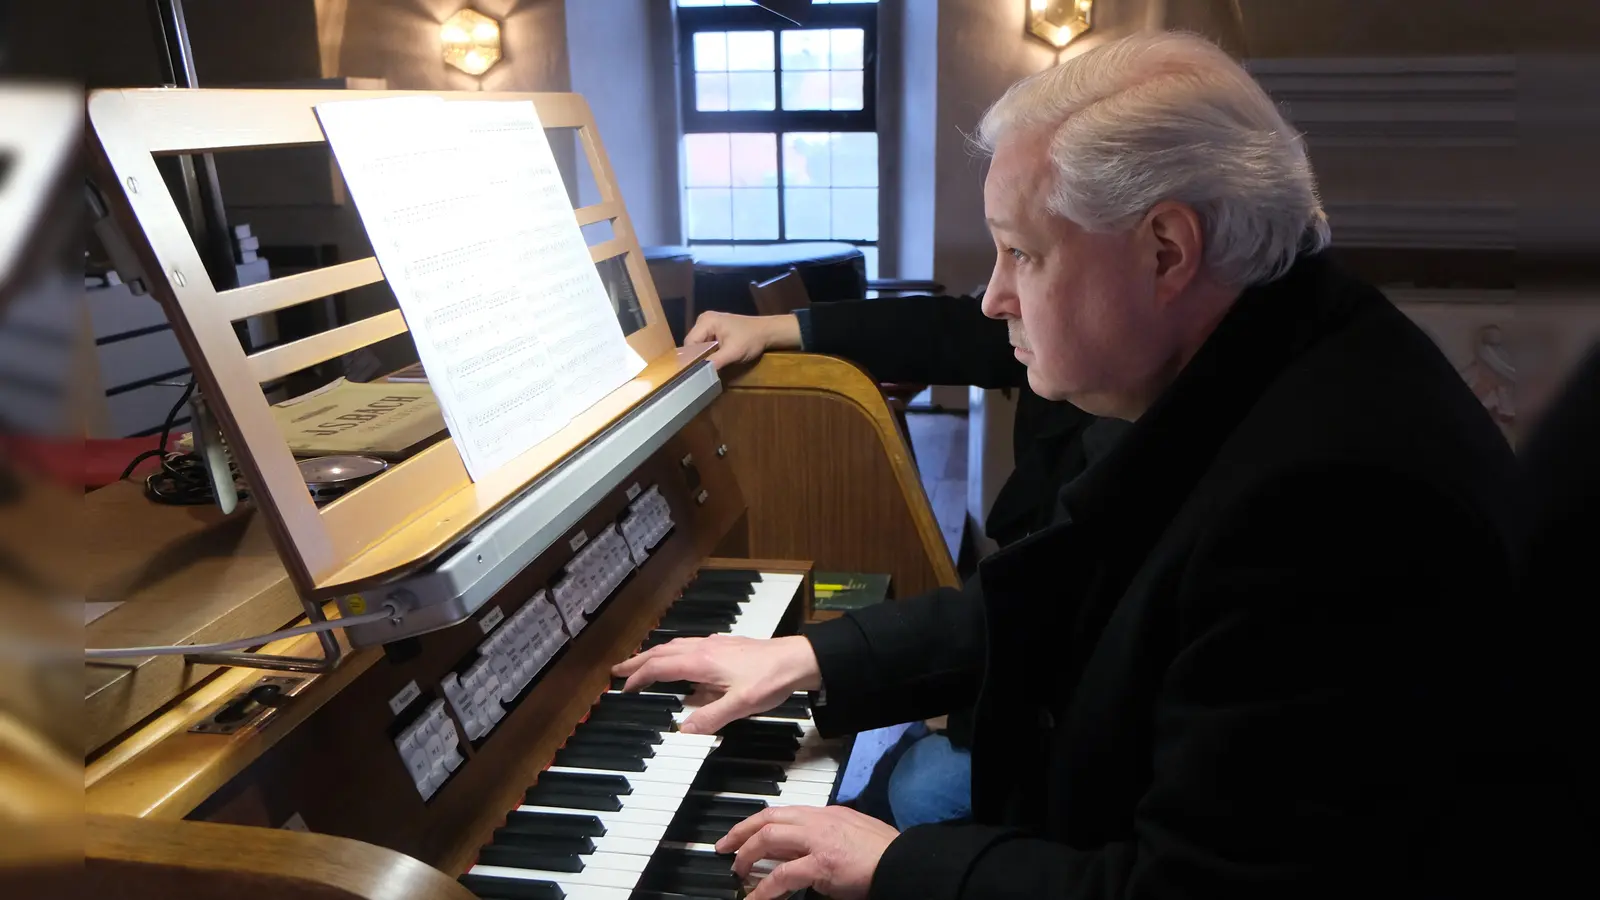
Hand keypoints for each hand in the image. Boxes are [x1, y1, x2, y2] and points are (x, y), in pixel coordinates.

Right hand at [610, 634, 820, 733]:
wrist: (798, 659)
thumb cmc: (770, 679)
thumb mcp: (740, 705)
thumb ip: (710, 718)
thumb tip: (682, 729)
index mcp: (701, 661)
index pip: (660, 667)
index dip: (639, 676)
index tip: (624, 687)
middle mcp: (703, 648)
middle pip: (661, 652)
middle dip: (638, 661)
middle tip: (618, 670)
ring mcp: (714, 644)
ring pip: (675, 646)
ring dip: (655, 655)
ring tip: (642, 664)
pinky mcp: (725, 645)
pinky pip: (690, 645)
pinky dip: (674, 652)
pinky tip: (681, 660)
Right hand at [685, 311, 801, 369]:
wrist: (767, 332)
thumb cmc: (751, 339)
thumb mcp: (733, 353)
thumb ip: (714, 362)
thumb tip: (699, 375)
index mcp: (706, 321)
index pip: (689, 343)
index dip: (691, 358)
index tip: (695, 373)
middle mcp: (703, 319)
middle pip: (692, 343)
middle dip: (697, 357)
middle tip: (703, 372)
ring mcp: (708, 323)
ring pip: (698, 344)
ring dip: (703, 356)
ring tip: (709, 367)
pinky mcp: (714, 329)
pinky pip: (705, 342)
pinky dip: (709, 352)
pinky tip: (714, 360)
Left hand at [718, 805, 899, 899]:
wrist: (901, 862)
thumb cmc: (882, 854)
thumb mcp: (849, 835)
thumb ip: (825, 839)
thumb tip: (803, 853)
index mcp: (825, 814)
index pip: (781, 812)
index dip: (755, 823)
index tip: (740, 834)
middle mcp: (818, 821)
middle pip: (768, 819)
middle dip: (741, 833)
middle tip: (725, 850)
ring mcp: (818, 840)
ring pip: (769, 839)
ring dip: (747, 857)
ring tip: (738, 874)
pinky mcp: (821, 863)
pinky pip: (782, 875)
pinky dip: (764, 889)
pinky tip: (754, 899)